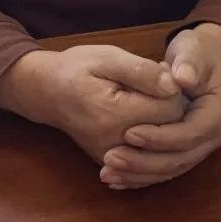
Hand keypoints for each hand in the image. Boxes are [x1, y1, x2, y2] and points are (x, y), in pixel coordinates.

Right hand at [0, 44, 186, 164]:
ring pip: (160, 152)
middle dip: (171, 108)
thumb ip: (141, 71)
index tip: (161, 73)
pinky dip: (153, 145)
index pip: (170, 110)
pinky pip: (144, 163)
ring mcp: (112, 157)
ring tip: (149, 101)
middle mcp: (115, 144)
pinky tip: (147, 123)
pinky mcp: (109, 162)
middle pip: (169, 132)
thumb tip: (173, 85)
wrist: (46, 91)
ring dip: (164, 127)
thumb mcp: (107, 58)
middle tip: (156, 84)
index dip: (174, 90)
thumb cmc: (76, 68)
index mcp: (116, 114)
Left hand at [100, 24, 220, 189]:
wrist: (205, 59)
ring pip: (170, 170)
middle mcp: (212, 137)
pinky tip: (117, 178)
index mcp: (218, 115)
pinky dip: (141, 176)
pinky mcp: (185, 151)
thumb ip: (189, 63)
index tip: (129, 132)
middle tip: (110, 158)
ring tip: (107, 172)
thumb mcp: (194, 50)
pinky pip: (164, 169)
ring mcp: (199, 147)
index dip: (159, 136)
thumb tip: (182, 78)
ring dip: (139, 174)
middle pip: (179, 159)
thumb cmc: (198, 52)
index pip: (189, 135)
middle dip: (143, 162)